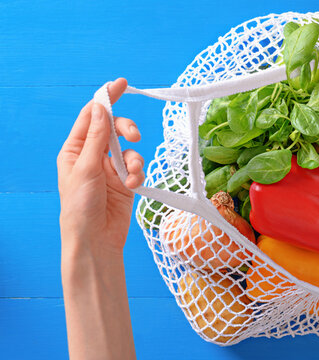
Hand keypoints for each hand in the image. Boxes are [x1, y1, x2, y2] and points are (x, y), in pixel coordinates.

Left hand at [57, 78, 144, 257]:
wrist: (95, 239)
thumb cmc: (80, 207)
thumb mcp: (86, 168)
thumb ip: (97, 137)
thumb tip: (101, 107)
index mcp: (76, 149)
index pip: (92, 115)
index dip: (106, 98)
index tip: (122, 83)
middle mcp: (93, 155)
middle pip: (114, 128)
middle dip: (126, 130)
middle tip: (134, 135)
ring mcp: (110, 168)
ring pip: (129, 149)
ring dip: (133, 160)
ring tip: (130, 175)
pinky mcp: (126, 181)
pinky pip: (137, 167)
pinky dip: (137, 174)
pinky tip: (132, 186)